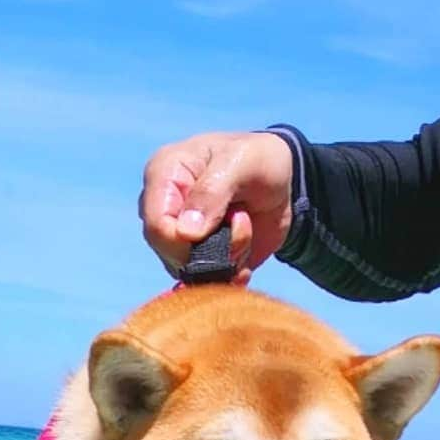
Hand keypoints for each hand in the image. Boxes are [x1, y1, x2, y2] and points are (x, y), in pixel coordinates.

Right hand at [139, 132, 293, 284]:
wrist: (283, 179)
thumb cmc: (258, 158)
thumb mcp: (242, 162)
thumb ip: (211, 192)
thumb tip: (185, 233)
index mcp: (163, 176)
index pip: (156, 224)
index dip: (186, 237)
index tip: (223, 222)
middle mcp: (162, 210)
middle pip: (171, 253)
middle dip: (214, 246)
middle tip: (243, 218)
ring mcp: (177, 238)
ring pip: (190, 270)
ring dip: (229, 256)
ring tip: (245, 224)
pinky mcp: (195, 259)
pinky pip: (207, 281)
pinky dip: (233, 271)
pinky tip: (245, 249)